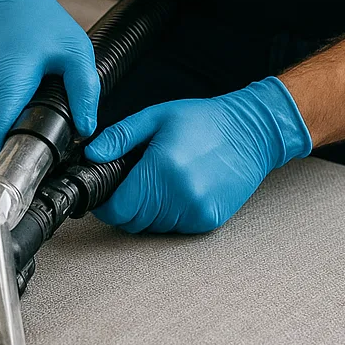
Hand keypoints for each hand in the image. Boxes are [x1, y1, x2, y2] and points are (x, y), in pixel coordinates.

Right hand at [0, 0, 100, 165]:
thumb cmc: (40, 18)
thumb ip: (85, 91)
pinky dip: (8, 104)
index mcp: (7, 82)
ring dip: (16, 117)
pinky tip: (25, 86)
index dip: (5, 166)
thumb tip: (88, 129)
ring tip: (37, 94)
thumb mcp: (76, 51)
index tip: (17, 187)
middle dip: (24, 136)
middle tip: (51, 128)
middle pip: (0, 132)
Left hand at [83, 76, 312, 233]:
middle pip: (133, 221)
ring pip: (153, 227)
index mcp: (163, 169)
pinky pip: (175, 227)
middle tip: (138, 178)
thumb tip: (92, 154)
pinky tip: (181, 188)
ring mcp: (197, 211)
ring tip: (163, 179)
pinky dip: (171, 213)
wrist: (252, 132)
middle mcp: (180, 196)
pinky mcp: (209, 220)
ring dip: (149, 210)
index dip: (106, 203)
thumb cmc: (205, 121)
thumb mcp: (156, 117)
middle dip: (127, 204)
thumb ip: (120, 137)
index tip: (108, 190)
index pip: (118, 209)